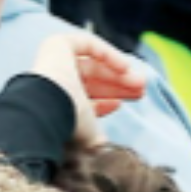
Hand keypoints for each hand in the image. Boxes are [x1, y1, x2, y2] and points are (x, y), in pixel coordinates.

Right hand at [31, 32, 145, 148]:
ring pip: (93, 64)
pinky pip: (89, 45)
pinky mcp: (57, 44)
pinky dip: (108, 54)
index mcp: (58, 104)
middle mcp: (53, 83)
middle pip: (91, 81)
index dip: (105, 101)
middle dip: (118, 86)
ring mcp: (54, 62)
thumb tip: (105, 147)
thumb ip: (96, 138)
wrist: (50, 107)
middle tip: (140, 91)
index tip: (122, 104)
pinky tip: (125, 67)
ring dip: (119, 73)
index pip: (83, 100)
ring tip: (140, 82)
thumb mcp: (88, 135)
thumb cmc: (69, 125)